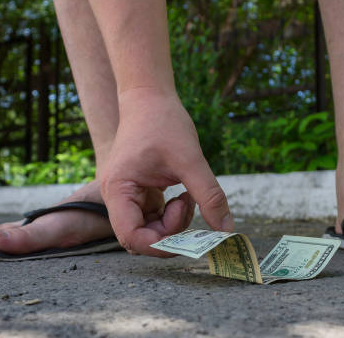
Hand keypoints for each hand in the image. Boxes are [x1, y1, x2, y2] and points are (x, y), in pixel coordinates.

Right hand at [100, 89, 233, 256]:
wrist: (151, 98)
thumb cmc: (164, 122)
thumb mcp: (191, 160)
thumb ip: (210, 197)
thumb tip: (226, 230)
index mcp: (118, 190)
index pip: (131, 237)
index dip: (159, 246)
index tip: (188, 236)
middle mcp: (117, 198)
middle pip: (141, 238)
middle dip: (171, 231)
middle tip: (190, 204)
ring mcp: (128, 197)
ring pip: (151, 230)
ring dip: (174, 222)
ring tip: (188, 194)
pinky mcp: (140, 194)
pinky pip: (156, 218)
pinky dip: (173, 213)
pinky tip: (184, 192)